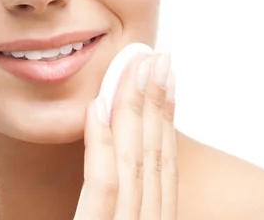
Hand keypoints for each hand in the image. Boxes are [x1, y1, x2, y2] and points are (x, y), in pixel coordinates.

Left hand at [74, 53, 175, 218]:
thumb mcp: (108, 218)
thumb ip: (117, 199)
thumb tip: (115, 154)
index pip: (163, 166)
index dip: (165, 119)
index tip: (166, 80)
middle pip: (154, 156)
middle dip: (156, 102)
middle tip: (157, 59)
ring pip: (133, 162)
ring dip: (135, 110)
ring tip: (136, 67)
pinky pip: (103, 185)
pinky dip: (101, 143)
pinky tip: (97, 106)